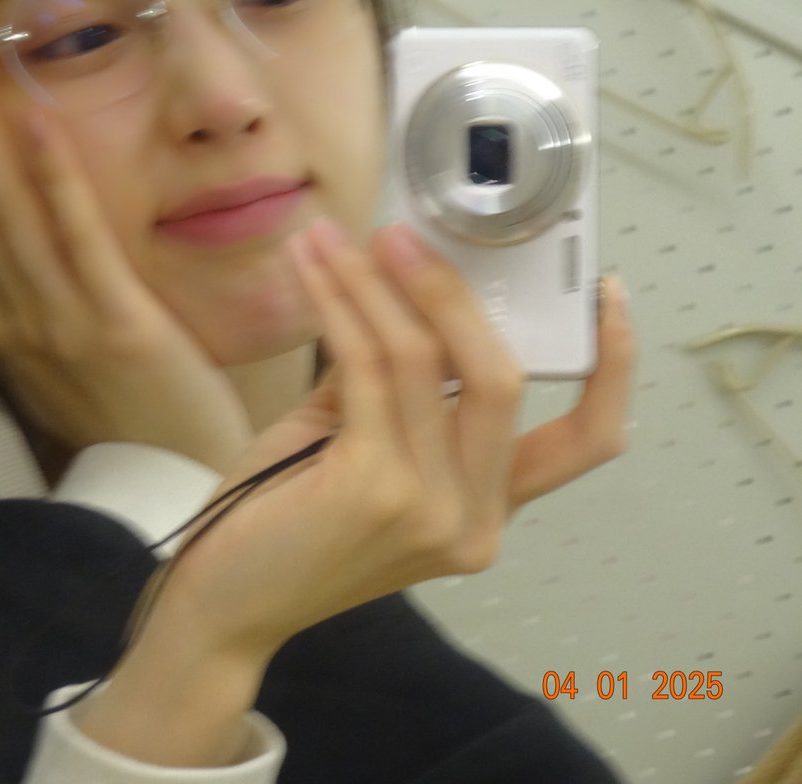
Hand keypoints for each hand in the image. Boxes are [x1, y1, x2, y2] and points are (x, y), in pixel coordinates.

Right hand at [0, 28, 252, 470]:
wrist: (168, 493)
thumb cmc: (123, 421)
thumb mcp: (54, 366)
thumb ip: (25, 312)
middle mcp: (9, 313)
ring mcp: (56, 317)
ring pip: (2, 207)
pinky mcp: (113, 320)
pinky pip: (74, 234)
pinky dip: (51, 172)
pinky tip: (33, 116)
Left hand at [105, 220, 633, 730]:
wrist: (226, 603)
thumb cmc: (289, 521)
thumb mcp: (366, 446)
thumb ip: (400, 382)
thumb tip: (407, 282)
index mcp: (489, 509)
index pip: (586, 440)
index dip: (613, 365)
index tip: (606, 292)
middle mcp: (476, 519)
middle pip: (502, 378)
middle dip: (454, 293)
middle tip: (404, 236)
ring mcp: (430, 510)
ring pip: (424, 359)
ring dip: (372, 283)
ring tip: (331, 238)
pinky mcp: (374, 488)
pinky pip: (367, 366)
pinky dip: (338, 305)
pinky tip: (311, 269)